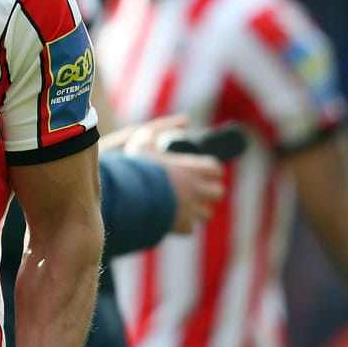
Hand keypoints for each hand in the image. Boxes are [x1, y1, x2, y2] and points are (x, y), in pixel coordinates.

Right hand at [98, 116, 224, 233]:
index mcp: (194, 169)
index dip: (211, 169)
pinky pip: (189, 227)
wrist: (129, 196)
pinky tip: (174, 218)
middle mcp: (198, 190)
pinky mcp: (182, 226)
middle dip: (209, 191)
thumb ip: (160, 127)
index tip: (203, 170)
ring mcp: (191, 210)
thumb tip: (185, 119)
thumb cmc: (138, 166)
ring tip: (185, 205)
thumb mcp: (144, 140)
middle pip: (218, 192)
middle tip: (195, 188)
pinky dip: (183, 224)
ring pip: (206, 213)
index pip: (216, 169)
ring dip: (198, 209)